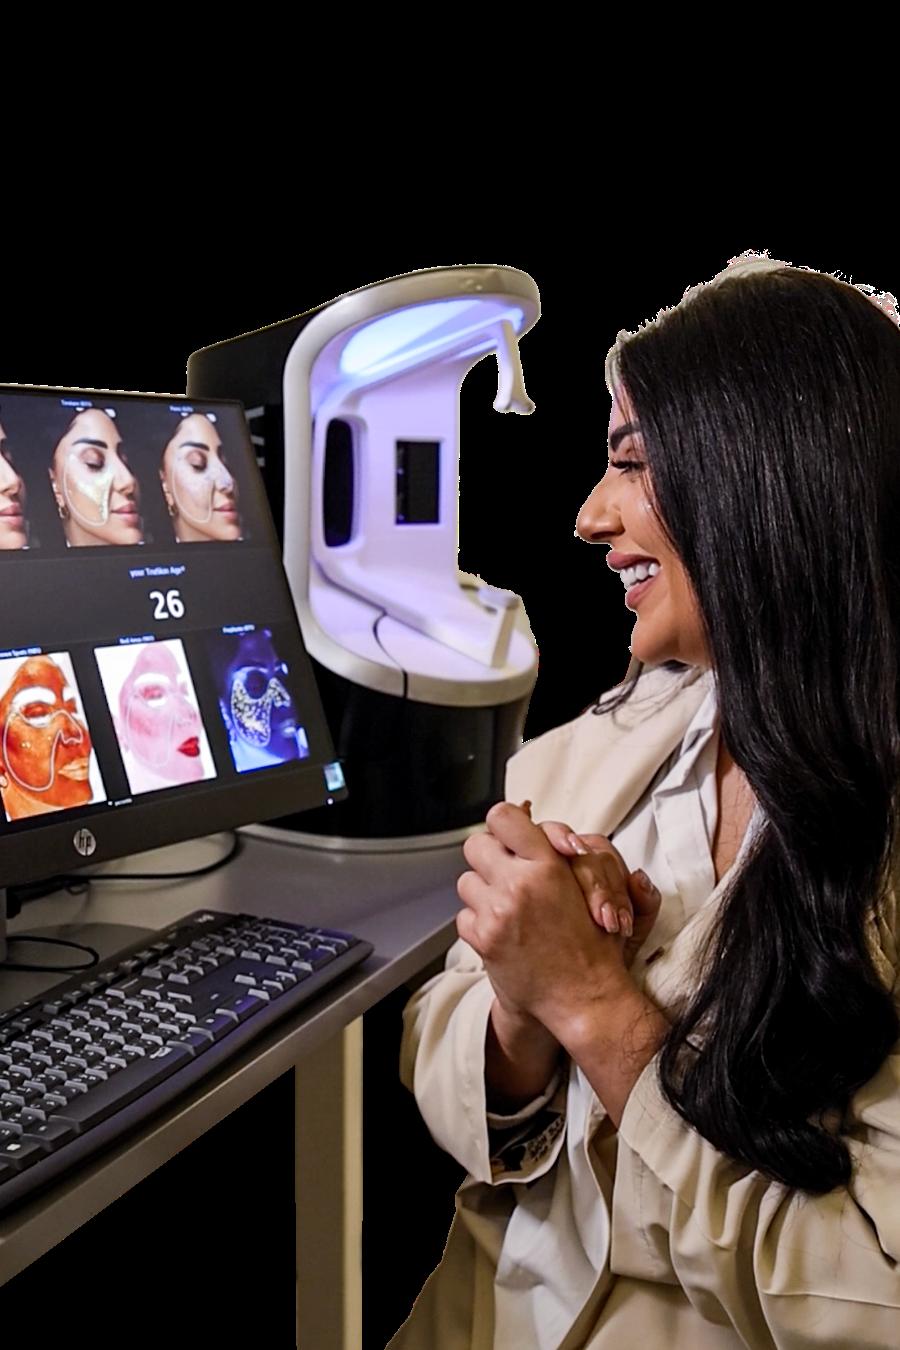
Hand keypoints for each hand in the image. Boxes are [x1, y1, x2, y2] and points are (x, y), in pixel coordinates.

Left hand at [457, 801, 634, 1037]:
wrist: (584, 997)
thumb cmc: (595, 942)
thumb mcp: (589, 884)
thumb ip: (559, 848)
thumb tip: (526, 811)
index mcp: (548, 865)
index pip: (503, 817)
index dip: (505, 824)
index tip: (511, 836)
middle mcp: (519, 885)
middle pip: (476, 845)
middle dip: (489, 856)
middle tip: (507, 872)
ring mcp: (497, 913)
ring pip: (466, 881)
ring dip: (483, 891)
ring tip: (509, 907)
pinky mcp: (483, 939)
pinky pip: (464, 916)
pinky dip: (479, 922)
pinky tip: (504, 932)